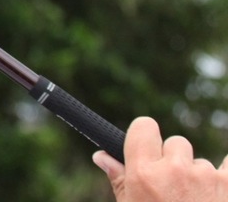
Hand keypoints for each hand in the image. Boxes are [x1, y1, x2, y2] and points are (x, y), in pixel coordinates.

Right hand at [93, 116, 227, 200]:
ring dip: (200, 178)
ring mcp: (205, 176)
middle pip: (176, 143)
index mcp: (143, 173)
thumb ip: (119, 180)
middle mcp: (173, 170)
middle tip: (175, 190)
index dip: (146, 136)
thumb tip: (101, 156)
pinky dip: (225, 176)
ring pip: (202, 162)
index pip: (144, 126)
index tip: (149, 149)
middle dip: (176, 162)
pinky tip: (218, 192)